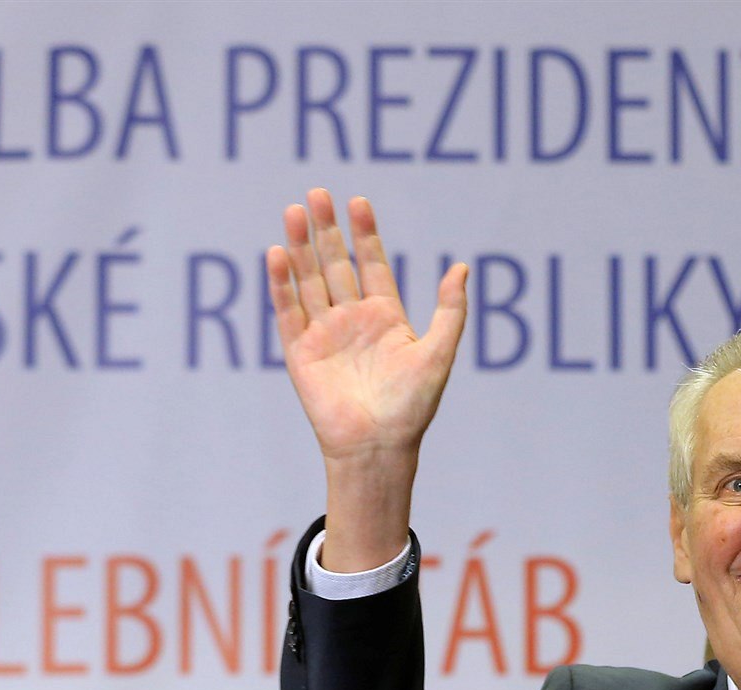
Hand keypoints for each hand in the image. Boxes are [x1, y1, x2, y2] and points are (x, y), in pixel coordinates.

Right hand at [267, 189, 467, 465]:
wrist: (378, 446)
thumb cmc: (412, 406)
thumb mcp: (439, 353)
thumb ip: (450, 311)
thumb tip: (463, 267)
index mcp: (385, 317)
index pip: (373, 264)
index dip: (366, 233)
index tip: (359, 201)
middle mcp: (352, 320)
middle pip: (336, 264)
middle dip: (327, 229)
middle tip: (318, 193)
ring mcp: (324, 334)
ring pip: (309, 280)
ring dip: (301, 246)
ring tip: (294, 211)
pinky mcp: (300, 353)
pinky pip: (288, 312)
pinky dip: (282, 284)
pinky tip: (278, 254)